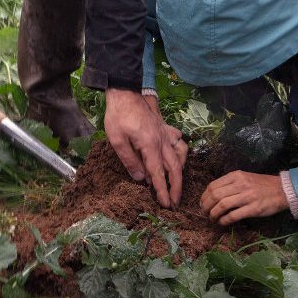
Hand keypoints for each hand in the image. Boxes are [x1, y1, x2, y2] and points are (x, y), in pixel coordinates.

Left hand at [104, 89, 184, 207]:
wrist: (125, 93)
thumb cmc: (118, 116)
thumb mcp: (117, 140)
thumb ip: (129, 160)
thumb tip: (139, 179)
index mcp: (150, 145)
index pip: (158, 173)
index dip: (162, 190)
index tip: (166, 205)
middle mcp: (162, 140)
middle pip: (175, 167)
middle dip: (176, 187)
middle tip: (175, 202)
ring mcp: (165, 132)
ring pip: (181, 153)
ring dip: (181, 169)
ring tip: (177, 180)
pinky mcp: (164, 126)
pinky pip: (178, 140)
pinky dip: (181, 150)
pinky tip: (176, 154)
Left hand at [200, 171, 287, 225]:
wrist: (282, 190)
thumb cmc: (262, 184)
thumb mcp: (244, 177)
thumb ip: (230, 183)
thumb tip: (214, 194)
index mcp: (236, 176)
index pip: (213, 185)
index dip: (204, 196)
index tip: (202, 203)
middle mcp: (240, 184)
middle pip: (215, 195)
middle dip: (206, 206)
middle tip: (205, 213)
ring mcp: (247, 197)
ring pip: (222, 205)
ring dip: (214, 214)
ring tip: (212, 219)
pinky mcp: (253, 209)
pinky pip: (233, 215)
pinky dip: (224, 220)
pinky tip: (222, 223)